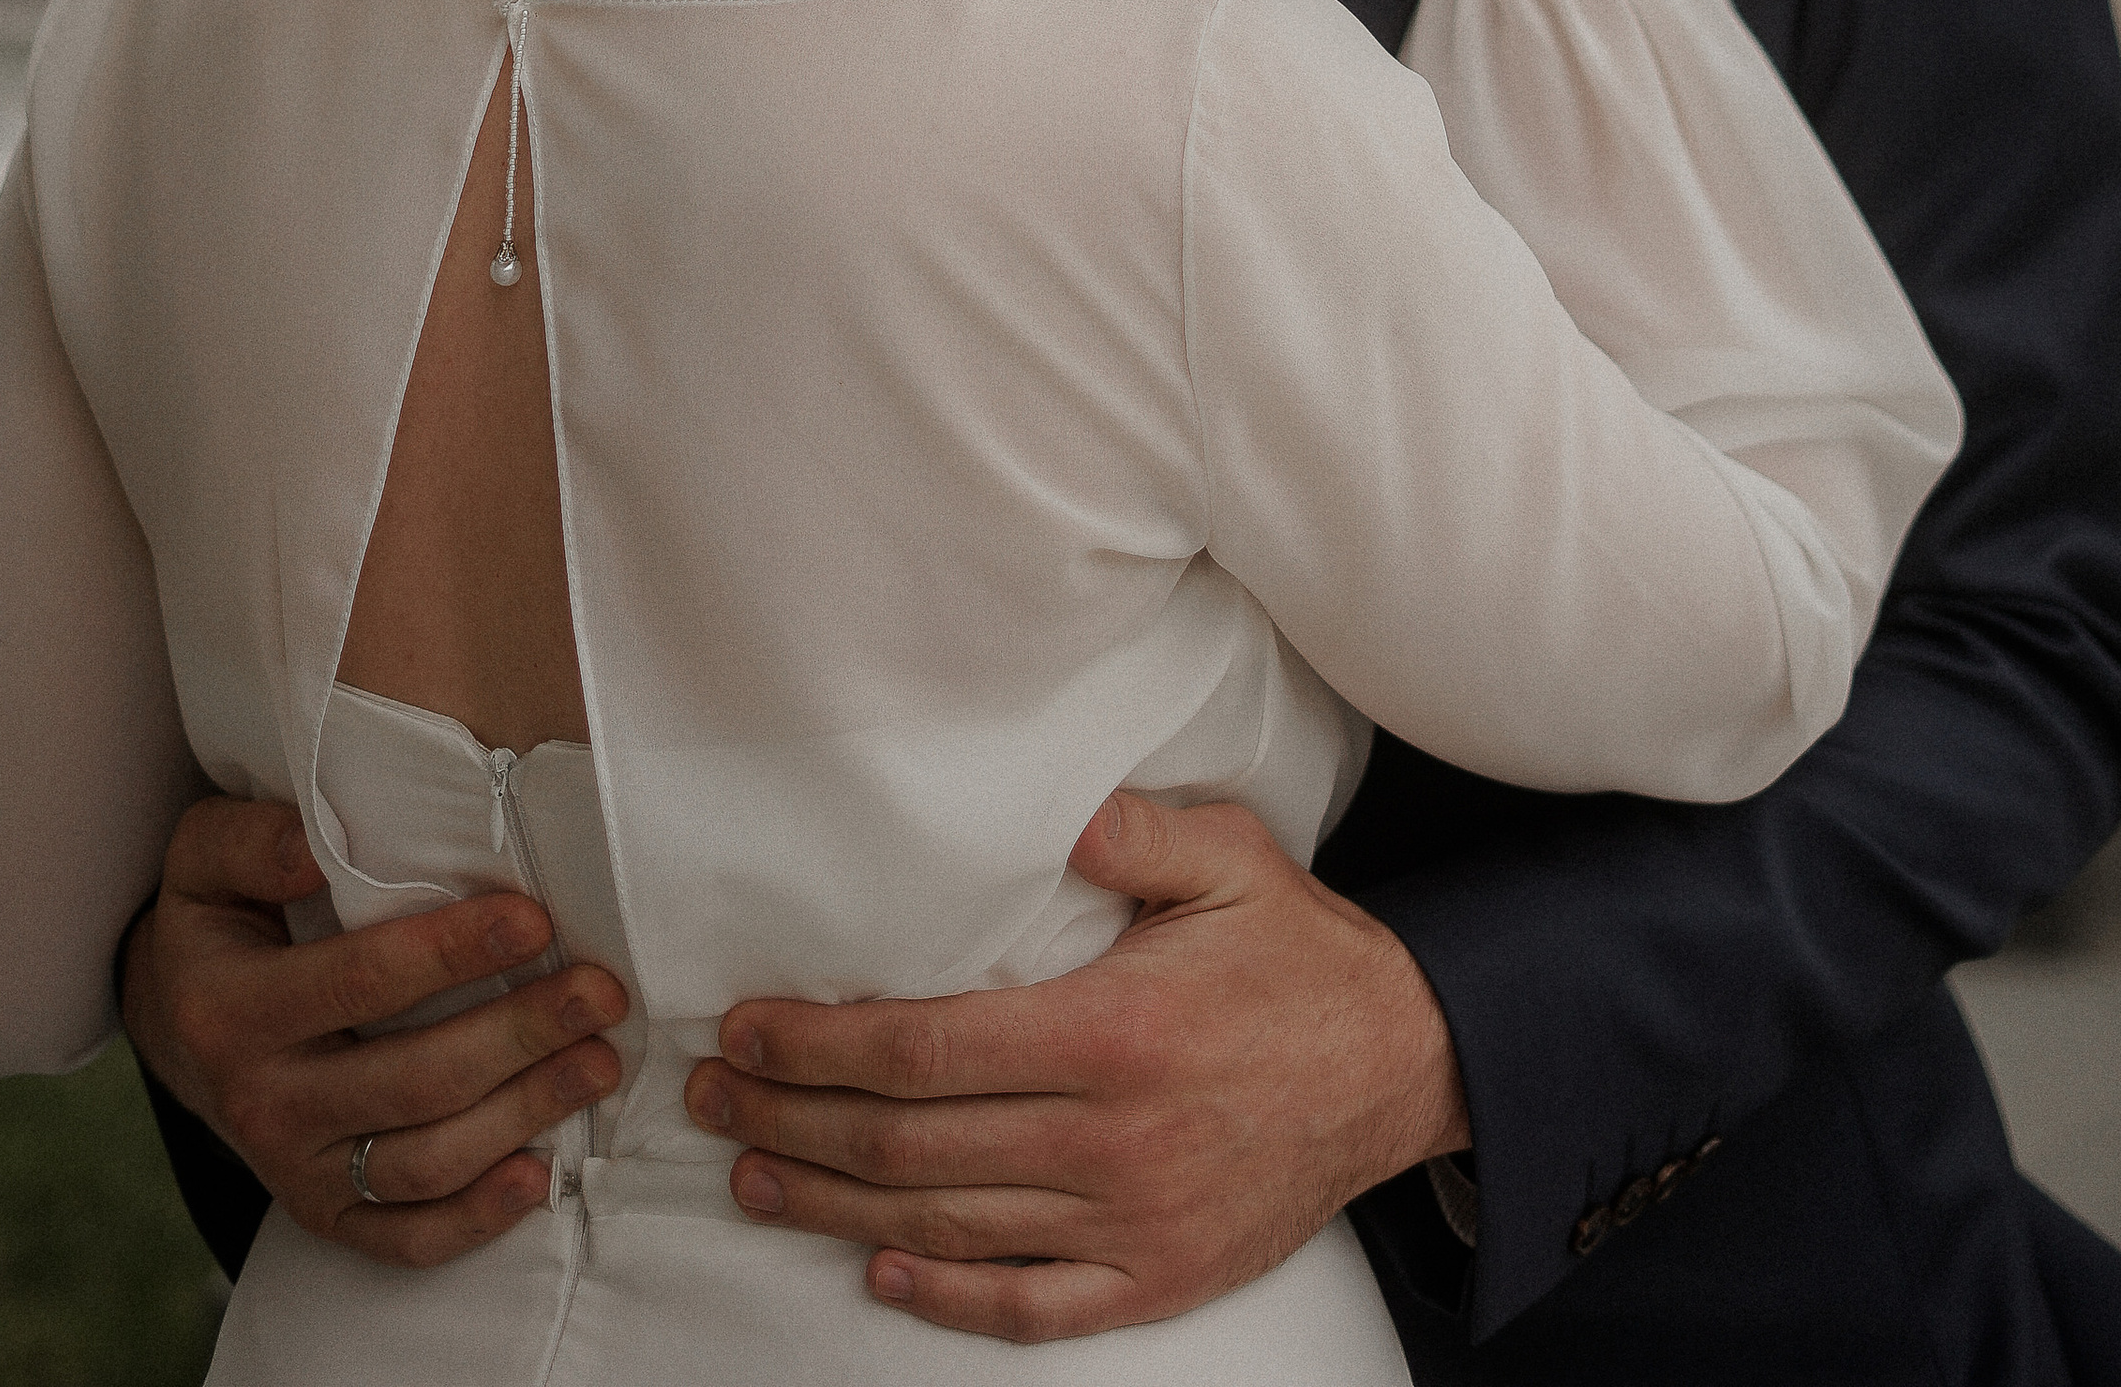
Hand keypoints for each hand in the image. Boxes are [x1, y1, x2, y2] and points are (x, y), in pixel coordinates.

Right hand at [121, 793, 627, 1265]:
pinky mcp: (323, 1214)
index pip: (361, 981)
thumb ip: (251, 842)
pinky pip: (403, 1238)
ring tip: (599, 1062)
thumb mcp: (204, 859)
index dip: (453, 952)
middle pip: (412, 1081)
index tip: (535, 919)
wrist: (178, 1024)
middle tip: (601, 994)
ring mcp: (293, 1170)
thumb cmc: (223, 920)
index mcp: (233, 1009)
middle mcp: (261, 1102)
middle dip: (519, 1035)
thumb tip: (312, 850)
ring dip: (522, 1115)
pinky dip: (475, 1220)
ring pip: (423, 1163)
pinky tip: (539, 1177)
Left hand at [685, 788, 1469, 1342]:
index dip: (820, 1043)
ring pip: (945, 1228)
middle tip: (714, 1097)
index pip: (924, 1049)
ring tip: (755, 1173)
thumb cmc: (1301, 954)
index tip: (750, 1027)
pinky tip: (879, 1273)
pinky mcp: (1155, 1279)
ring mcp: (1130, 1224)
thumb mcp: (1229, 858)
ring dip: (833, 1206)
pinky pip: (1028, 1305)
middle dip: (794, 1118)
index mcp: (1113, 1032)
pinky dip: (944, 1296)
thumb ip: (1132, 830)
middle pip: (909, 1146)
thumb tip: (1048, 814)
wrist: (1406, 1067)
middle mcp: (1109, 1141)